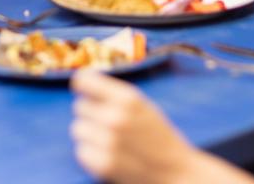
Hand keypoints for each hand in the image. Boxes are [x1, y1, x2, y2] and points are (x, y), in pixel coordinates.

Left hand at [70, 70, 198, 183]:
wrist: (175, 172)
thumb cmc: (159, 137)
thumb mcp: (143, 106)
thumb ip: (115, 95)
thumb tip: (80, 81)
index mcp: (128, 98)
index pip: (83, 81)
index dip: (82, 85)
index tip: (82, 89)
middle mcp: (116, 117)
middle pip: (79, 106)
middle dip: (91, 114)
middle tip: (108, 124)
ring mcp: (108, 142)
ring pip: (77, 129)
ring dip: (89, 135)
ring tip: (109, 141)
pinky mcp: (103, 164)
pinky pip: (81, 151)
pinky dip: (91, 154)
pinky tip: (108, 155)